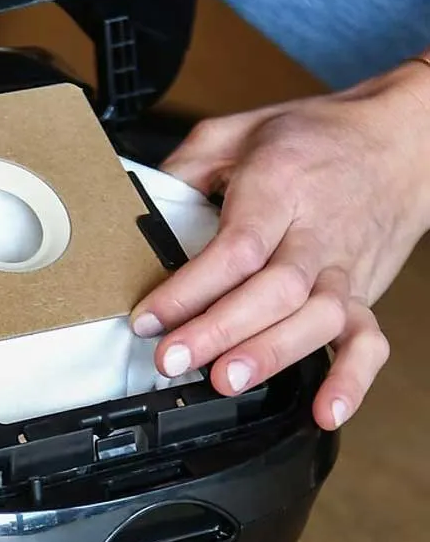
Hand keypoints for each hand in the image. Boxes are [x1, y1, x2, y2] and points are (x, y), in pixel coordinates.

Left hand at [131, 60, 429, 429]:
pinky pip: (368, 340)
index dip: (188, 288)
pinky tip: (324, 411)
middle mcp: (316, 232)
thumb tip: (140, 207)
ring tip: (226, 381)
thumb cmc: (314, 136)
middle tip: (174, 361)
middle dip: (220, 330)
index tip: (148, 317)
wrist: (400, 141)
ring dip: (272, 354)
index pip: (235, 247)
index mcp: (279, 187)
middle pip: (273, 290)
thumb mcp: (237, 131)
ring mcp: (344, 267)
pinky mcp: (365, 292)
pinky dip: (351, 378)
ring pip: (317, 318)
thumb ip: (186, 166)